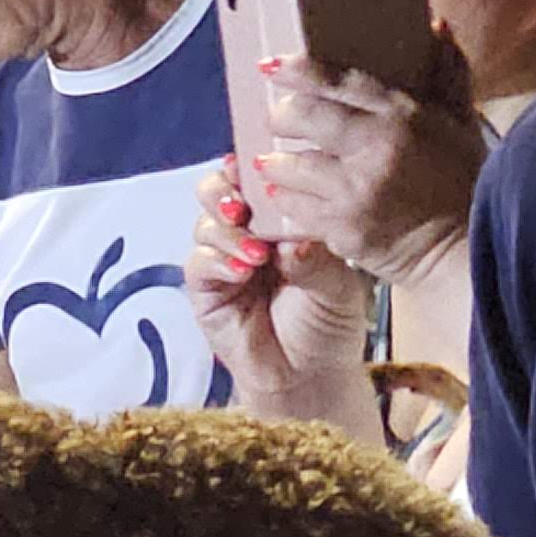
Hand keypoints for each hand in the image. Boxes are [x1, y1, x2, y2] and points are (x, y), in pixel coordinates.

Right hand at [188, 157, 377, 415]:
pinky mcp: (205, 291)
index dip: (251, 164)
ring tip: (256, 253)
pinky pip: (198, 262)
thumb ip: (313, 256)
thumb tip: (290, 237)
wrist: (311, 375)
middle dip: (225, 190)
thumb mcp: (337, 284)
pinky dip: (218, 261)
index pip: (256, 179)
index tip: (258, 161)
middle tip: (244, 206)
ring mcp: (223, 260)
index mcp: (279, 219)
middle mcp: (246, 232)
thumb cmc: (328, 323)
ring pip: (205, 222)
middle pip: (217, 190)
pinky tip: (243, 271)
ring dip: (227, 230)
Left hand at [239, 35, 483, 284]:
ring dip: (275, 164)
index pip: (339, 81)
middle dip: (280, 116)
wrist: (462, 251)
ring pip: (288, 167)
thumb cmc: (463, 183)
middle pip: (302, 117)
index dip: (299, 70)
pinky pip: (295, 209)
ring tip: (275, 163)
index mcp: (402, 116)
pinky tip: (289, 196)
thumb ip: (446, 73)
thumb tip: (437, 27)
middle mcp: (374, 150)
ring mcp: (355, 192)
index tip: (271, 66)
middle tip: (277, 120)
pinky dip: (286, 201)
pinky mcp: (342, 229)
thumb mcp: (459, 123)